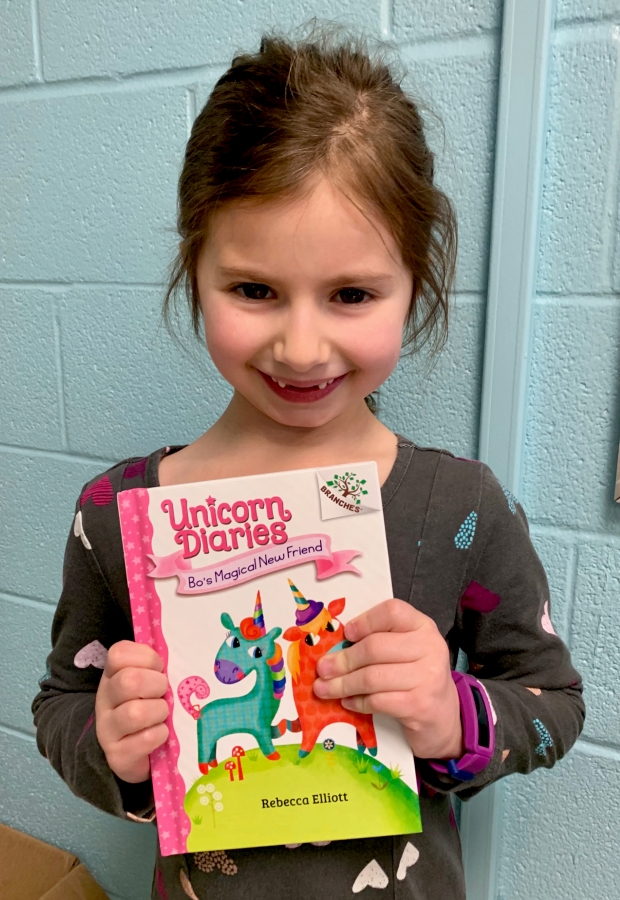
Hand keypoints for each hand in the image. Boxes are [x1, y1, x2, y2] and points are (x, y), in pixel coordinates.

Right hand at [95, 640, 168, 783]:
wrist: (134, 753)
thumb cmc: (148, 707)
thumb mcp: (149, 683)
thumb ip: (157, 668)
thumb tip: (180, 660)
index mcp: (113, 675)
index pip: (118, 653)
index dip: (146, 657)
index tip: (159, 668)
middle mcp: (105, 699)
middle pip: (128, 681)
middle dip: (157, 685)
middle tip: (164, 693)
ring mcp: (107, 728)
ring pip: (135, 713)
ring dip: (159, 711)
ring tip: (163, 714)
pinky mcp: (117, 755)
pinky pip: (145, 739)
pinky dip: (160, 734)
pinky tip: (161, 734)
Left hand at [313, 598, 463, 759]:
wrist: (443, 715)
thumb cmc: (416, 676)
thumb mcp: (405, 650)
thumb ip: (379, 640)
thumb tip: (334, 648)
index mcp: (422, 626)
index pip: (392, 612)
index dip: (365, 622)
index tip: (346, 634)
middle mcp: (430, 647)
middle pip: (375, 647)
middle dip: (343, 660)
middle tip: (323, 669)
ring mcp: (428, 677)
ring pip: (372, 677)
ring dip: (343, 684)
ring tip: (324, 689)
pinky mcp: (420, 705)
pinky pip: (378, 701)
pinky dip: (357, 702)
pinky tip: (348, 702)